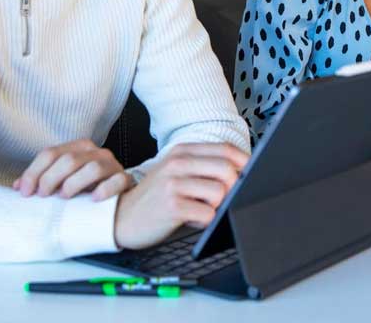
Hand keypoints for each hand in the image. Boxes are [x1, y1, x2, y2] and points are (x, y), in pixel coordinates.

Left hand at [13, 139, 130, 200]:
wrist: (120, 198)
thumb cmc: (87, 189)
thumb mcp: (63, 181)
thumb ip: (42, 180)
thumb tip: (18, 187)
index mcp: (79, 148)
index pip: (51, 153)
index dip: (33, 172)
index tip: (25, 192)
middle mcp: (97, 152)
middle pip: (69, 160)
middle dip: (50, 179)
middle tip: (42, 196)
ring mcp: (113, 165)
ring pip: (93, 168)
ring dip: (74, 184)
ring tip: (65, 198)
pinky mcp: (126, 180)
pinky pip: (117, 181)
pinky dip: (104, 190)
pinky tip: (93, 200)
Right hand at [113, 142, 248, 249]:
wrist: (120, 217)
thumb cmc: (155, 197)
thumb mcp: (176, 172)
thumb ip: (203, 167)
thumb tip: (243, 171)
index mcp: (182, 151)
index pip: (225, 149)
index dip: (244, 162)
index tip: (250, 174)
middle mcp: (177, 163)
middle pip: (228, 170)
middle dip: (234, 188)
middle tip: (224, 199)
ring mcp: (173, 183)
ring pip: (220, 193)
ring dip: (217, 207)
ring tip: (202, 210)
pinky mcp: (171, 206)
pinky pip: (207, 214)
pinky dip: (205, 221)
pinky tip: (191, 220)